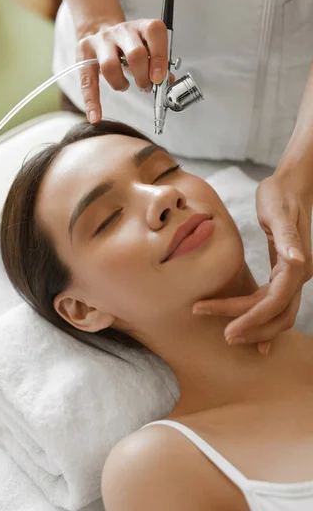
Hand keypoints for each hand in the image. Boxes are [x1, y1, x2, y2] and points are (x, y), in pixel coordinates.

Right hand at [76, 19, 171, 122]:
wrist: (101, 30)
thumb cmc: (129, 45)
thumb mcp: (147, 49)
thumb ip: (158, 64)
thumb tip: (168, 82)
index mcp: (142, 27)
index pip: (154, 33)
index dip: (159, 57)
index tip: (159, 78)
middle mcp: (122, 30)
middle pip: (135, 54)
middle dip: (143, 77)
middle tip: (145, 87)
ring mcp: (102, 40)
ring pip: (110, 65)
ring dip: (121, 84)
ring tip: (125, 86)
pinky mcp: (85, 52)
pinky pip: (88, 80)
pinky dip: (92, 101)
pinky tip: (96, 115)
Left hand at [192, 173, 312, 355]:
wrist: (289, 185)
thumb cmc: (279, 196)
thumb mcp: (278, 213)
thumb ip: (287, 239)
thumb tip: (297, 262)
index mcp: (298, 266)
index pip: (273, 302)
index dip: (251, 319)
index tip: (227, 330)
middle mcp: (299, 275)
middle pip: (278, 315)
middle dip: (251, 328)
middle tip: (223, 337)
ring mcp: (294, 276)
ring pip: (277, 314)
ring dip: (254, 326)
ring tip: (227, 333)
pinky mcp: (283, 273)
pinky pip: (273, 303)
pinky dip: (260, 318)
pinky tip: (246, 328)